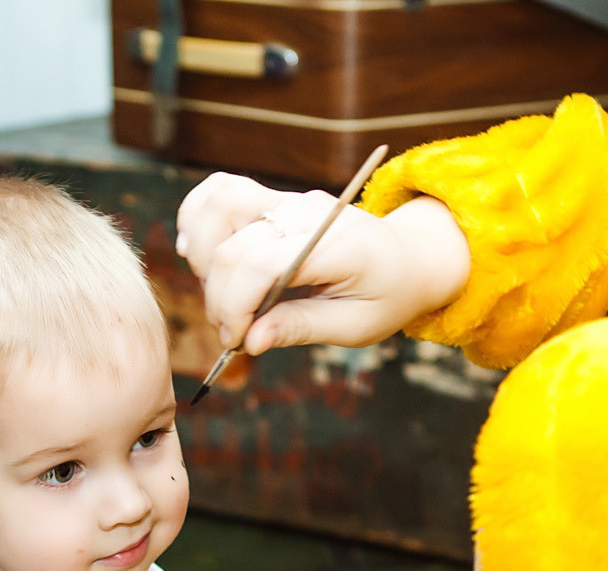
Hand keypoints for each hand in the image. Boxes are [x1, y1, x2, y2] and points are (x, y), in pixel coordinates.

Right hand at [175, 172, 468, 354]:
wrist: (410, 257)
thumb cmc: (386, 294)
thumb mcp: (356, 326)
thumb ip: (301, 328)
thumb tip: (251, 340)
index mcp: (339, 245)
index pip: (261, 264)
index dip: (235, 306)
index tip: (236, 341)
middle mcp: (309, 213)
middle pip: (233, 245)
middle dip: (218, 297)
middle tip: (232, 332)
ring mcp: (289, 200)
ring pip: (219, 204)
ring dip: (201, 254)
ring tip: (219, 292)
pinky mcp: (274, 198)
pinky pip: (220, 193)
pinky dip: (198, 220)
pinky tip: (201, 255)